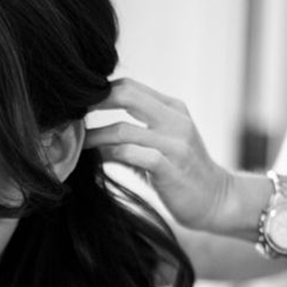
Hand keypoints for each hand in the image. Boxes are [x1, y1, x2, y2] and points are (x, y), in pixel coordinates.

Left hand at [85, 77, 232, 230]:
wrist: (217, 200)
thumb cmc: (180, 174)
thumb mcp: (158, 146)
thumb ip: (130, 136)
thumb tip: (89, 134)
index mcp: (171, 108)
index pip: (128, 86)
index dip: (99, 92)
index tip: (76, 106)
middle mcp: (175, 120)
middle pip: (126, 94)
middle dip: (93, 103)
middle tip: (69, 116)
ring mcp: (175, 143)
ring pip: (124, 129)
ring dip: (95, 137)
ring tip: (77, 144)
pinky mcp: (172, 168)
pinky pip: (135, 155)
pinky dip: (112, 156)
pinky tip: (98, 160)